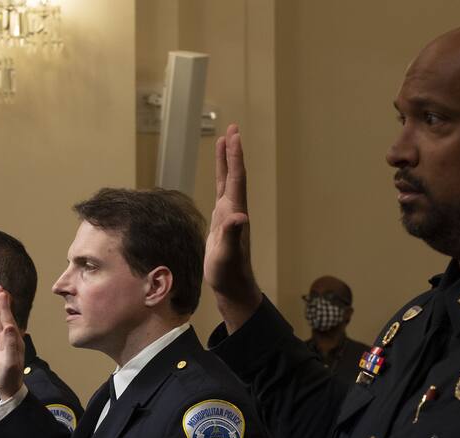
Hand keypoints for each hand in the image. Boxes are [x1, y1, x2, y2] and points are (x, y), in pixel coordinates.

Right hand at [0, 285, 24, 400]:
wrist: (9, 389)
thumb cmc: (8, 377)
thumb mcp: (9, 362)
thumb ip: (9, 345)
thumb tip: (9, 327)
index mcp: (14, 340)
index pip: (8, 319)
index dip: (4, 306)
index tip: (0, 292)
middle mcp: (12, 338)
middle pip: (6, 316)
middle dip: (2, 302)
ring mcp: (7, 341)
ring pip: (2, 319)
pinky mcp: (1, 345)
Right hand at [205, 124, 261, 331]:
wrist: (232, 286)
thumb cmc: (229, 272)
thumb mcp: (227, 254)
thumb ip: (231, 234)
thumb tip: (239, 216)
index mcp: (235, 212)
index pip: (236, 179)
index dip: (235, 157)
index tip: (233, 136)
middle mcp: (234, 210)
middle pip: (234, 175)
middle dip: (232, 152)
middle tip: (232, 129)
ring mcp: (229, 215)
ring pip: (228, 182)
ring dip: (227, 162)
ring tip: (224, 143)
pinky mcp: (222, 223)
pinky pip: (221, 193)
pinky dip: (221, 180)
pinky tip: (220, 176)